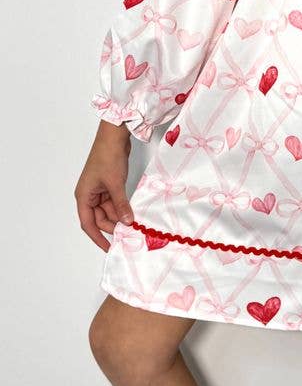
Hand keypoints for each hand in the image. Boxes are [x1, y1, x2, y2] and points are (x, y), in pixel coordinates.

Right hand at [75, 123, 134, 252]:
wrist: (114, 136)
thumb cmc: (108, 156)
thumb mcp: (115, 184)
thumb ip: (121, 205)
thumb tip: (127, 222)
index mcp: (83, 196)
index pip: (88, 224)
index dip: (98, 238)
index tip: (109, 248)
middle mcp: (89, 195)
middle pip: (100, 219)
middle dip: (114, 225)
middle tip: (130, 233)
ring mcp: (99, 190)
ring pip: (109, 211)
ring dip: (120, 216)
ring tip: (134, 223)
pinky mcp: (109, 185)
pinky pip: (114, 202)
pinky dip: (123, 208)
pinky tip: (133, 212)